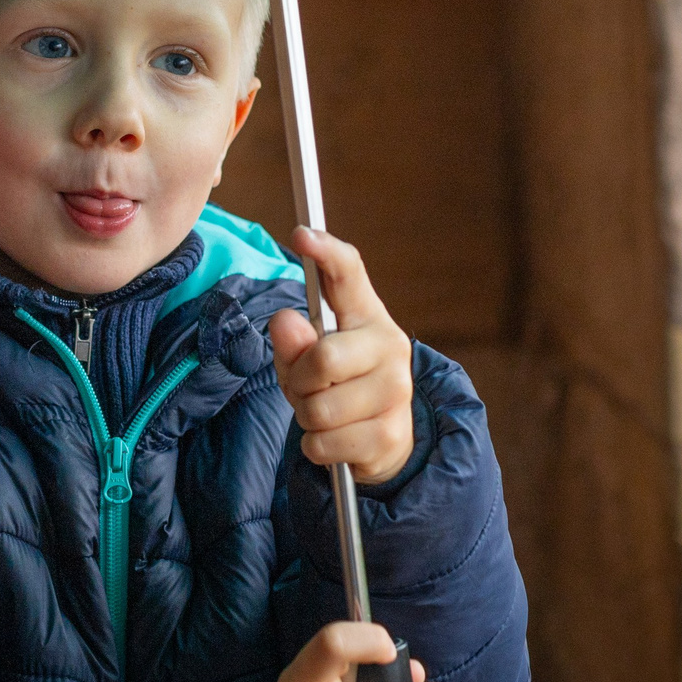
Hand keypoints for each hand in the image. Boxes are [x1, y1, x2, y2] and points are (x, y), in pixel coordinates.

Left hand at [268, 229, 414, 484]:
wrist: (381, 441)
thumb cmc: (337, 387)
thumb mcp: (306, 361)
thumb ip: (293, 341)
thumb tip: (285, 321)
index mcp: (366, 315)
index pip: (348, 273)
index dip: (325, 252)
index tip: (302, 235)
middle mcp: (390, 346)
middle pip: (323, 358)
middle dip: (300, 381)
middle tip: (309, 388)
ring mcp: (396, 392)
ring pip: (320, 407)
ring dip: (307, 417)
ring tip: (325, 414)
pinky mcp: (391, 435)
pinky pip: (324, 442)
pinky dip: (317, 446)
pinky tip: (336, 439)